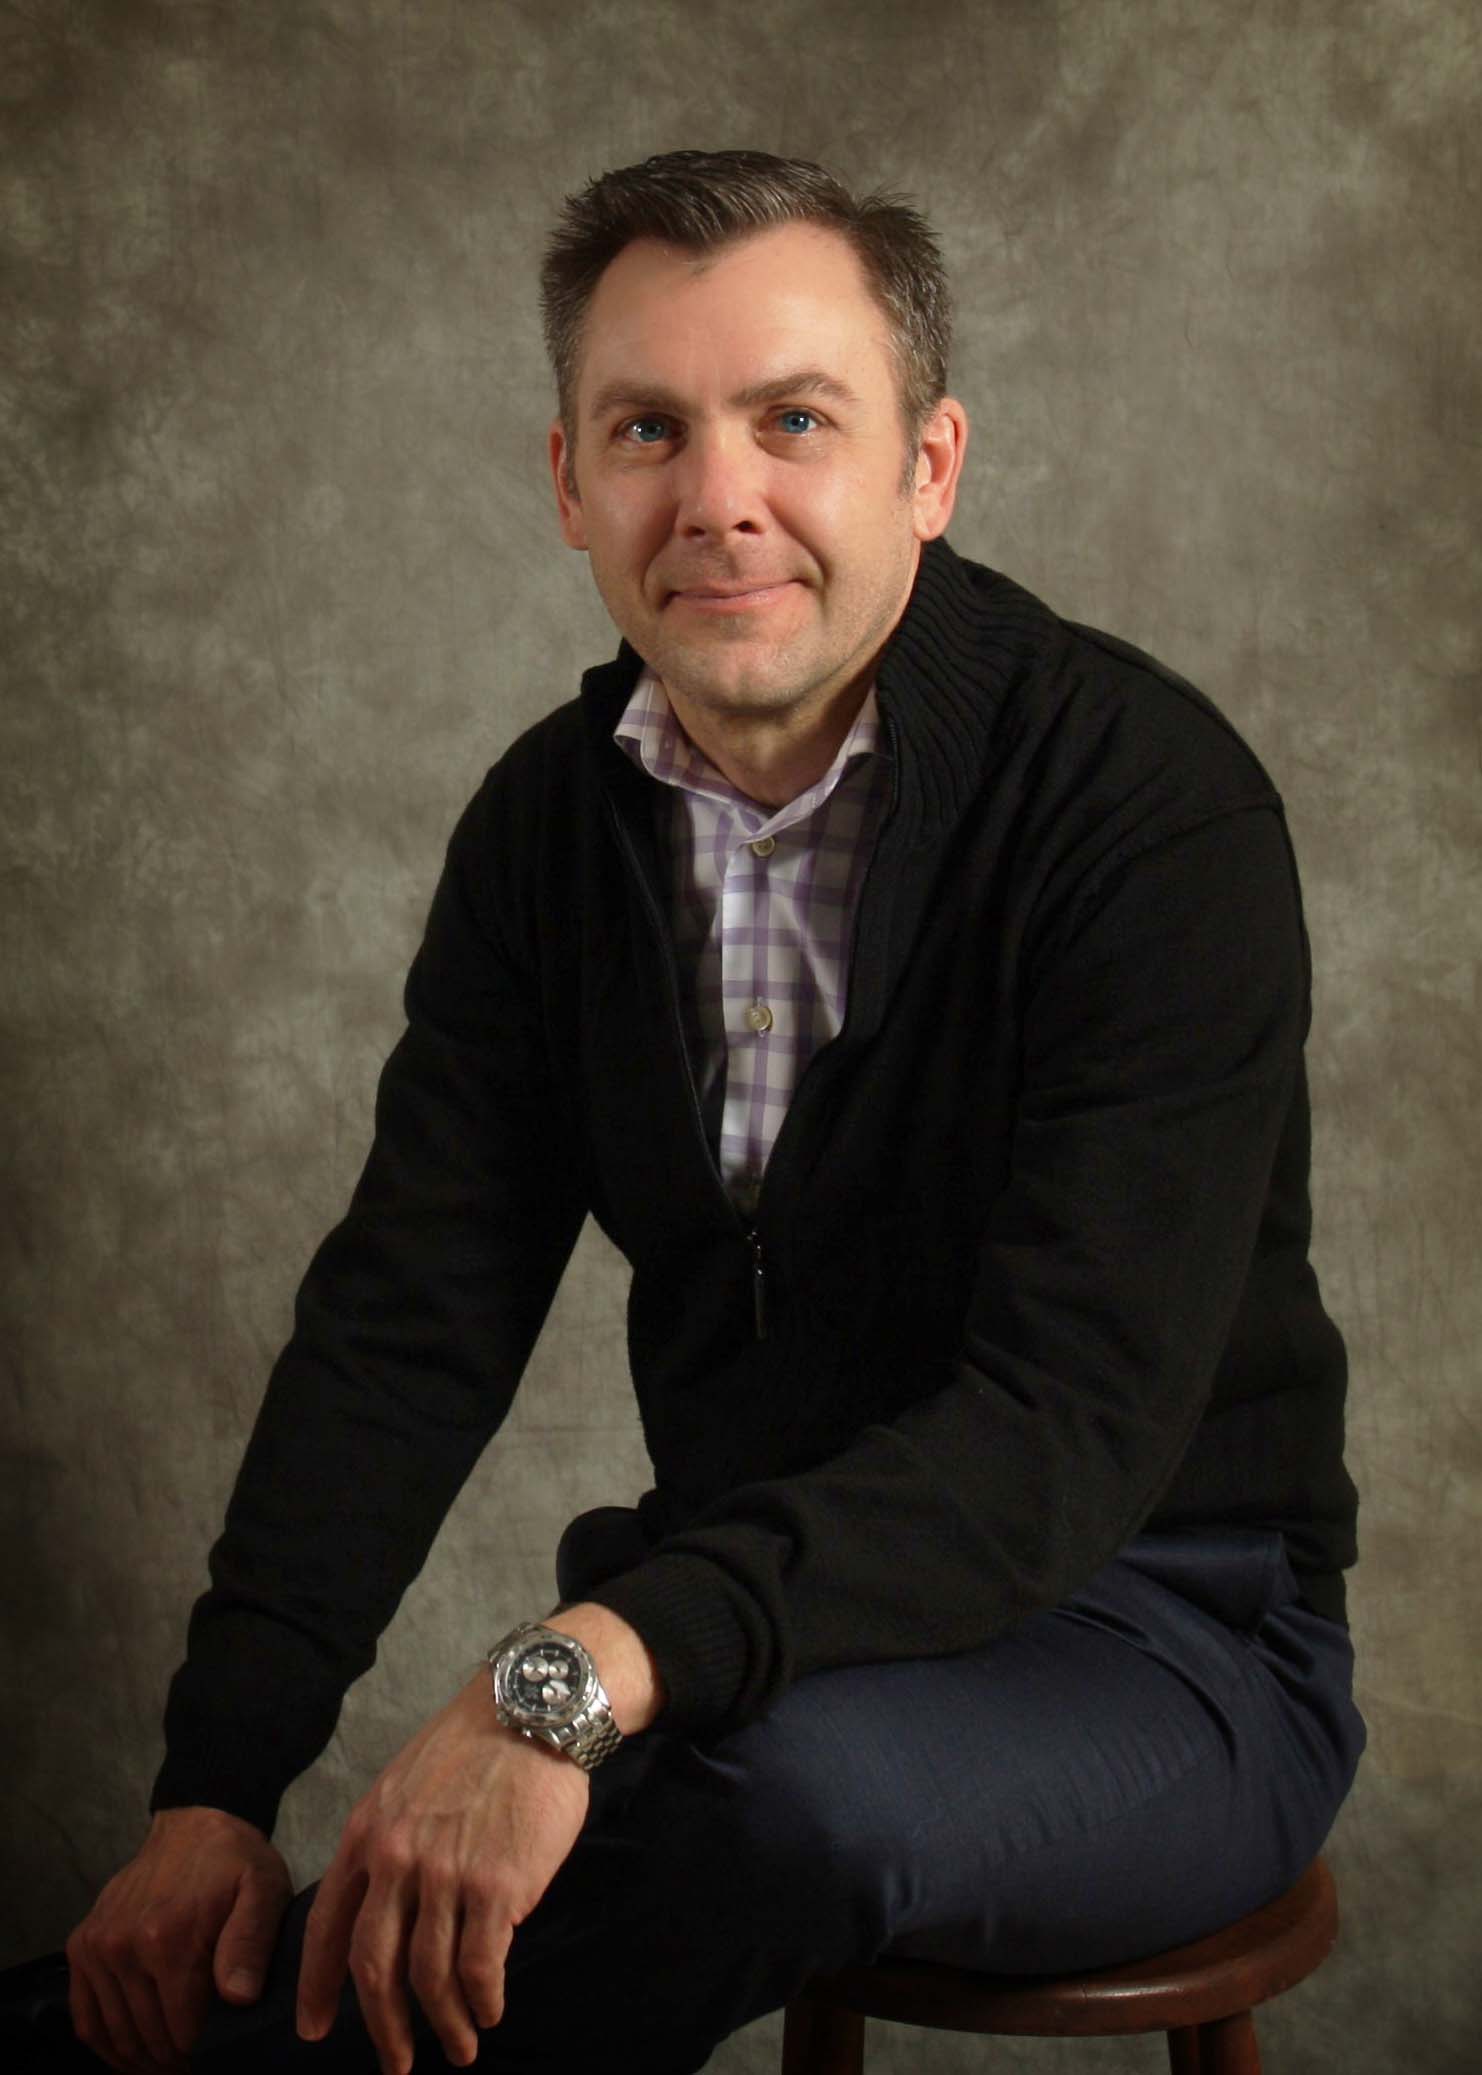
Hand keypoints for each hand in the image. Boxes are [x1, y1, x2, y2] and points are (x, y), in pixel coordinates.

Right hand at [65, 1805, 292, 2072]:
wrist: (194, 1820)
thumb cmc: (235, 1862)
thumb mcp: (263, 1890)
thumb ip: (251, 1943)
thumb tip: (239, 1998)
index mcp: (168, 1939)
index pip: (183, 2032)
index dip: (204, 2053)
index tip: (222, 2052)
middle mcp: (122, 1947)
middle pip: (148, 2038)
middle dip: (176, 2059)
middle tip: (200, 2058)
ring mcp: (97, 1947)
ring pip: (117, 2036)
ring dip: (143, 2058)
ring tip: (172, 2059)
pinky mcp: (82, 1945)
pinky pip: (86, 2018)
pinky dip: (108, 2045)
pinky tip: (134, 2050)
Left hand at [296, 1672, 591, 2073]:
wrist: (532, 1710)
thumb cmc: (476, 1744)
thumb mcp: (405, 1784)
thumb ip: (389, 1843)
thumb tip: (388, 1908)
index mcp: (367, 1834)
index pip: (326, 1926)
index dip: (316, 1986)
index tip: (313, 2029)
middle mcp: (397, 1860)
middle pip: (374, 1967)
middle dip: (383, 2027)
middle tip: (395, 2064)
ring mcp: (446, 1875)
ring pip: (430, 1977)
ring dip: (444, 2024)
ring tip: (460, 2047)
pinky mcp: (498, 1886)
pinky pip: (480, 1967)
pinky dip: (483, 2000)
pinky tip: (490, 2011)